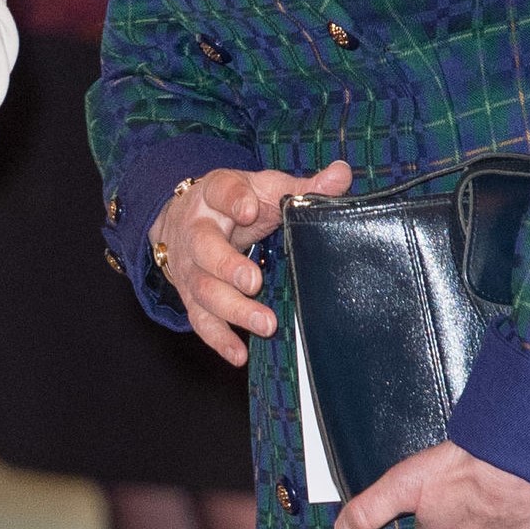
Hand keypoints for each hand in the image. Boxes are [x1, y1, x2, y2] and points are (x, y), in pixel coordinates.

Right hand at [148, 161, 352, 364]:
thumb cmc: (236, 202)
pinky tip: (239, 354)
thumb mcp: (265, 188)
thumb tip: (342, 174)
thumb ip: (302, 186)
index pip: (220, 191)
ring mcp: (189, 266)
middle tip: (254, 282)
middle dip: (228, 266)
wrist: (186, 218)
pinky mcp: (189, 294)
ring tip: (265, 324)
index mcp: (214, 195)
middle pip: (203, 247)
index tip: (248, 210)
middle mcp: (195, 230)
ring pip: (203, 288)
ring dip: (232, 309)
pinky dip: (219, 338)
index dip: (232, 200)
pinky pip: (200, 319)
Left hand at [333, 440, 529, 528]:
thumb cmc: (460, 472)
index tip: (438, 485)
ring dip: (498, 505)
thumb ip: (370, 509)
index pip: (432, 527)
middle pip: (464, 527)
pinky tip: (523, 483)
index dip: (433, 504)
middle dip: (466, 508)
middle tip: (468, 477)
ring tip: (496, 476)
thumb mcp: (402, 485)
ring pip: (499, 522)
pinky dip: (528, 503)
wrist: (521, 465)